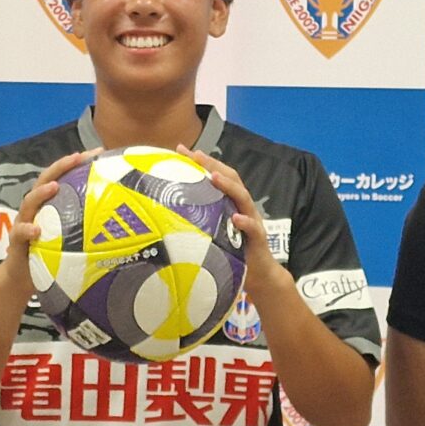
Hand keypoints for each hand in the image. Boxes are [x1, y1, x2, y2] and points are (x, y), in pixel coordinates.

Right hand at [0, 149, 98, 298]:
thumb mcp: (71, 236)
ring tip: (54, 187)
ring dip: (41, 193)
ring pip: (29, 202)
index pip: (63, 177)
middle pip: (45, 180)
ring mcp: (24, 222)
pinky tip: (37, 229)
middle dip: (60, 166)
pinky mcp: (17, 241)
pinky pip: (20, 233)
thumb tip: (122, 221)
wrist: (24, 277)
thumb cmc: (52, 254)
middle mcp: (36, 209)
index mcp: (50, 204)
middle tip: (77, 157)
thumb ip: (86, 224)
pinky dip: (27, 229)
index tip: (97, 152)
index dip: (78, 163)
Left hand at [178, 146, 281, 281]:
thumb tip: (166, 214)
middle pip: (231, 179)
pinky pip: (253, 228)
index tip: (181, 150)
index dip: (201, 162)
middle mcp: (242, 206)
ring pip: (243, 197)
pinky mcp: (258, 238)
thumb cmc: (232, 252)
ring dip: (229, 186)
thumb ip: (198, 221)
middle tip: (196, 155)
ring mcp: (252, 220)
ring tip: (215, 177)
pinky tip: (235, 218)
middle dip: (214, 164)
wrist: (258, 275)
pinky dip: (245, 222)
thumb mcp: (212, 233)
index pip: (217, 176)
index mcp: (230, 203)